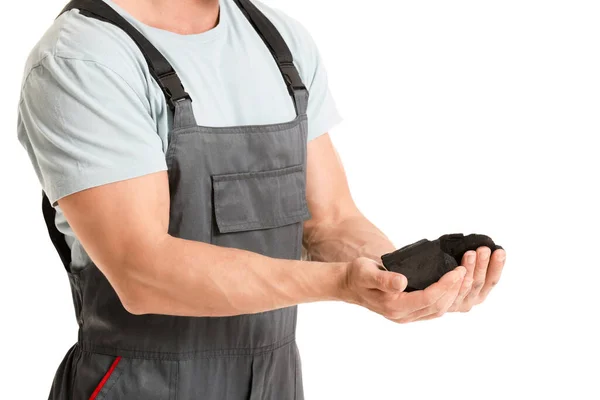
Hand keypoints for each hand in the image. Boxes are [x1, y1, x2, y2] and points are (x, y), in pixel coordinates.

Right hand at [341, 257, 466, 323]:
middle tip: (465, 270)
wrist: (348, 285)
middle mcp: (402, 315)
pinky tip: (452, 286)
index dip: (445, 285)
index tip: (458, 270)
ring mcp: (406, 316)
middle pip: (437, 306)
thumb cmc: (357, 275)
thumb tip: (402, 283)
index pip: (428, 298)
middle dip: (454, 290)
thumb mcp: (366, 272)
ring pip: (437, 310)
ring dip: (452, 295)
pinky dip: (445, 298)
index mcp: (394, 306)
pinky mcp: (408, 312)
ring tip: (463, 277)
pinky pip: (432, 309)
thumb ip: (384, 279)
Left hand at [448, 247, 505, 311]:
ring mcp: (460, 304)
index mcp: (480, 292)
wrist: (423, 293)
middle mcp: (472, 300)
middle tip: (484, 249)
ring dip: (470, 268)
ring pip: (468, 285)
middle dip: (483, 264)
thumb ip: (473, 261)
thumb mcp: (463, 268)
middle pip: (480, 281)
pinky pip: (455, 293)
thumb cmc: (446, 274)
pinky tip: (459, 272)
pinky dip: (459, 283)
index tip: (500, 251)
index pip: (492, 279)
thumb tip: (483, 245)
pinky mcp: (448, 306)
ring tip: (470, 253)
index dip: (497, 266)